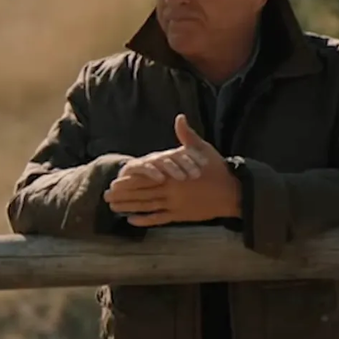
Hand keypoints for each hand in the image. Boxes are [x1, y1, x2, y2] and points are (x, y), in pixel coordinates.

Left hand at [104, 115, 240, 226]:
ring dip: (129, 207)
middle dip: (123, 194)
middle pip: (142, 193)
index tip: (115, 179)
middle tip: (106, 196)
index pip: (147, 177)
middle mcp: (171, 191)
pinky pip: (159, 219)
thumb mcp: (202, 149)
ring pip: (147, 206)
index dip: (130, 179)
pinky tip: (131, 220)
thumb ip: (187, 136)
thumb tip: (180, 117)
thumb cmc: (217, 169)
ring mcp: (174, 205)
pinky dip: (145, 220)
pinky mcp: (179, 216)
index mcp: (173, 175)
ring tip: (113, 207)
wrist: (232, 192)